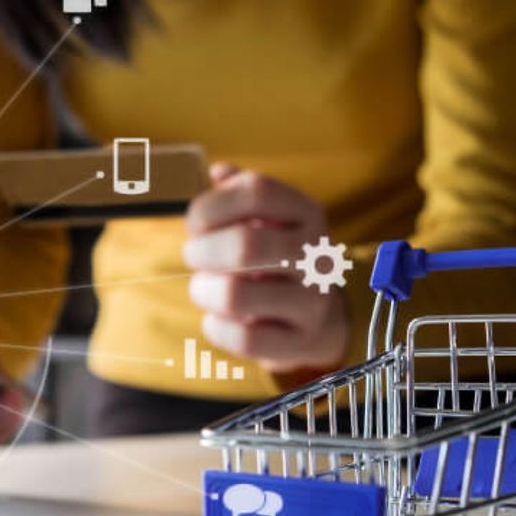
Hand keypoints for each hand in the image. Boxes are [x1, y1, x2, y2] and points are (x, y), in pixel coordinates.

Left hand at [183, 164, 348, 371]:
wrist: (321, 320)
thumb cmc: (278, 262)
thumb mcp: (270, 220)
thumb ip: (240, 193)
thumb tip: (218, 172)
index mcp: (307, 213)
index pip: (256, 191)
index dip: (211, 205)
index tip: (196, 224)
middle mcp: (316, 255)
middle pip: (244, 244)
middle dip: (201, 252)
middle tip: (195, 258)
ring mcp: (313, 302)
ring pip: (236, 295)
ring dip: (204, 291)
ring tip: (205, 289)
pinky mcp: (301, 343)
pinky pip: (244, 340)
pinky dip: (216, 328)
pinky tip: (218, 319)